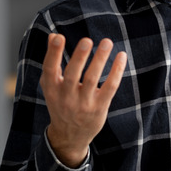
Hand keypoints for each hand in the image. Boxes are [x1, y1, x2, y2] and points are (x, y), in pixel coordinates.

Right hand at [40, 33, 126, 167]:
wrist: (69, 135)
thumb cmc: (61, 102)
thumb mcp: (51, 85)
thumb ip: (52, 60)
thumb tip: (54, 35)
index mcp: (52, 88)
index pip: (49, 69)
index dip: (52, 54)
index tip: (58, 37)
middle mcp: (66, 96)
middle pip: (72, 75)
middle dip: (79, 57)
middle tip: (87, 40)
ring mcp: (83, 103)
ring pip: (92, 79)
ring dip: (100, 60)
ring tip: (107, 42)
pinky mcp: (99, 107)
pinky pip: (110, 87)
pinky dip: (116, 72)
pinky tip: (121, 56)